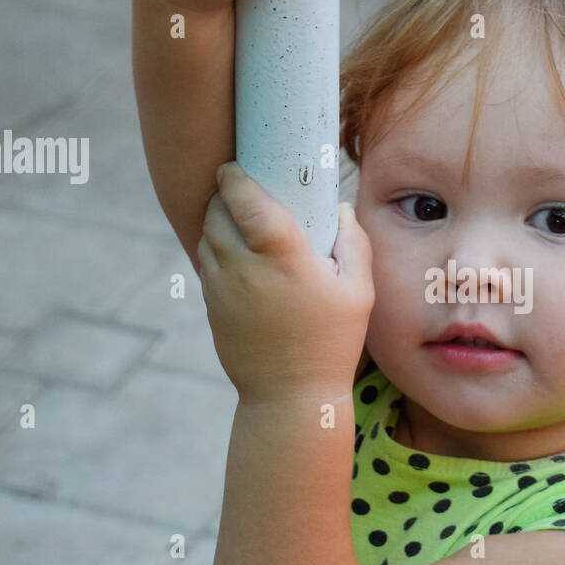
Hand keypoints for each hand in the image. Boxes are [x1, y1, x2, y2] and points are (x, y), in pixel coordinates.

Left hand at [197, 162, 374, 404]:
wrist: (289, 396)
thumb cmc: (331, 343)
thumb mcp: (359, 293)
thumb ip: (354, 243)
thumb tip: (341, 208)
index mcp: (281, 257)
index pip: (244, 200)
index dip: (234, 178)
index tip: (235, 167)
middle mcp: (243, 267)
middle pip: (216, 212)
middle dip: (224, 195)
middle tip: (242, 189)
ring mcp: (221, 287)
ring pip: (206, 237)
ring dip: (217, 221)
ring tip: (239, 219)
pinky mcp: (211, 306)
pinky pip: (206, 264)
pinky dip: (216, 250)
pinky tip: (239, 255)